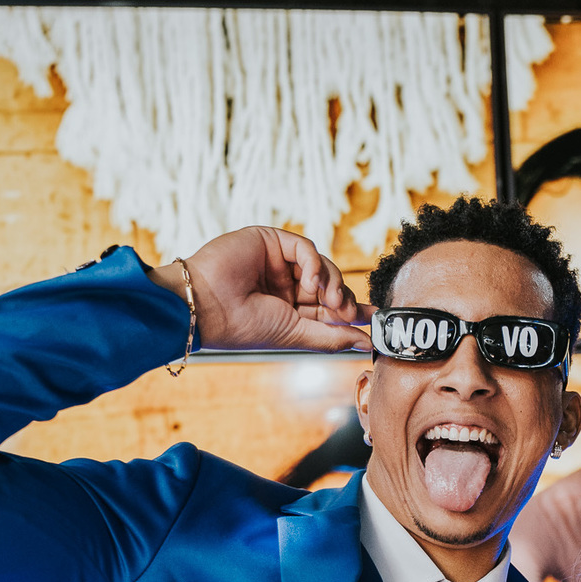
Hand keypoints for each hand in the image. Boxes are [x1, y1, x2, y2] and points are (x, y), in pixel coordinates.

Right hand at [149, 226, 372, 352]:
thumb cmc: (244, 326)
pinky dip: (315, 265)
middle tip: (347, 311)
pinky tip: (310, 283)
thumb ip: (332, 336)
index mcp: (289, 308)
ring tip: (330, 301)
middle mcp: (285, 284)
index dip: (351, 310)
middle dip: (343, 299)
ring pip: (322, 265)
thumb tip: (365, 341)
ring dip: (332, 283)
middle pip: (330, 285)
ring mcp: (278, 262)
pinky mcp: (271, 240)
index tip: (373, 317)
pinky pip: (306, 248)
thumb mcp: (296, 334)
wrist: (207, 307)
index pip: (328, 307)